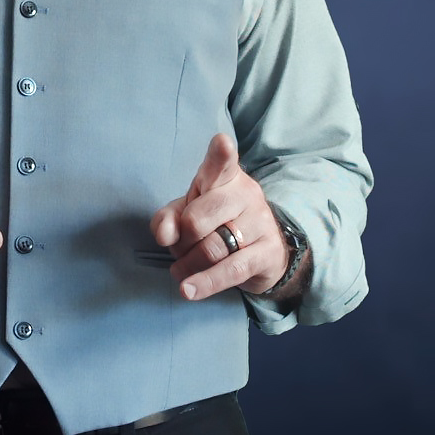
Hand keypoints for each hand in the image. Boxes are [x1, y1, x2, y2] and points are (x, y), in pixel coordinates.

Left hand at [150, 132, 287, 299]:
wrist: (262, 251)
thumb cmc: (216, 223)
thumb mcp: (186, 214)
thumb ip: (167, 219)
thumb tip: (165, 236)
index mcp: (224, 177)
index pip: (221, 163)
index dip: (220, 153)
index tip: (222, 143)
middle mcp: (246, 194)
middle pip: (197, 220)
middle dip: (181, 242)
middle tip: (181, 249)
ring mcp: (261, 222)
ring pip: (211, 249)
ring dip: (188, 266)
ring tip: (182, 271)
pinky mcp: (268, 252)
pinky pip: (230, 270)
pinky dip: (205, 283)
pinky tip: (188, 291)